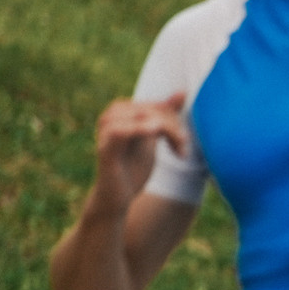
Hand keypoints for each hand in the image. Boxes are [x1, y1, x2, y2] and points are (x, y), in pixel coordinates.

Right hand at [89, 93, 188, 214]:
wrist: (118, 198)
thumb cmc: (133, 167)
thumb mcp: (154, 139)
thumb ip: (165, 115)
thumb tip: (182, 92)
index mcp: (123, 112)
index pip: (157, 106)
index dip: (174, 120)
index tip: (184, 143)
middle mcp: (111, 116)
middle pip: (151, 109)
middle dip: (173, 127)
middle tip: (184, 147)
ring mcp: (105, 131)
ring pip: (141, 117)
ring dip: (167, 131)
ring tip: (179, 150)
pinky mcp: (104, 148)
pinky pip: (119, 131)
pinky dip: (139, 129)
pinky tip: (156, 133)